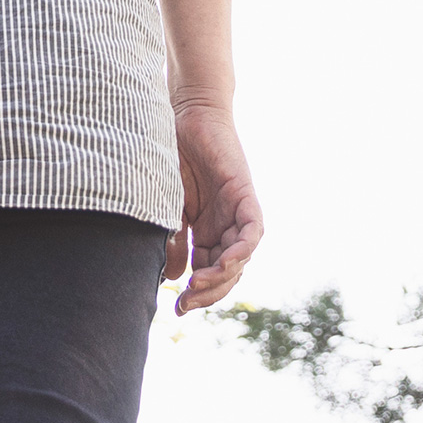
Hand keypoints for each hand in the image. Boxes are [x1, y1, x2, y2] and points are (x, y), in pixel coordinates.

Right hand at [163, 98, 261, 313]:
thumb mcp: (169, 206)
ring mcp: (237, 212)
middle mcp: (226, 226)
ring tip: (199, 286)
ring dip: (223, 276)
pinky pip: (253, 231)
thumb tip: (175, 279)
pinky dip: (242, 250)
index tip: (178, 307)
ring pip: (241, 257)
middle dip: (209, 292)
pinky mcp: (245, 196)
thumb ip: (174, 240)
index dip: (197, 293)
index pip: (209, 272)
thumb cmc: (172, 155)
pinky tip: (225, 263)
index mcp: (208, 230)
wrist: (184, 115)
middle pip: (227, 272)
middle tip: (186, 304)